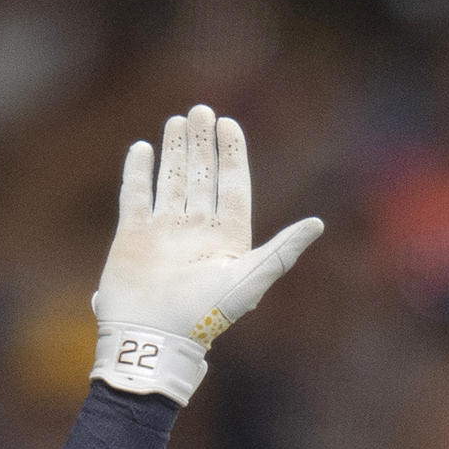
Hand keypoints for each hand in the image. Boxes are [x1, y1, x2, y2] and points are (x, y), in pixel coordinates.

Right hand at [87, 104, 322, 405]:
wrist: (155, 338)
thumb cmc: (205, 314)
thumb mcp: (250, 280)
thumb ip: (282, 251)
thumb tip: (317, 224)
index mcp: (226, 239)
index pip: (232, 186)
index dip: (231, 154)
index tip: (228, 124)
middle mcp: (196, 232)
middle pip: (201, 177)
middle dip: (201, 144)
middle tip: (201, 111)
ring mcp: (163, 233)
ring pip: (171, 181)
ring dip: (175, 151)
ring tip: (178, 121)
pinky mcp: (132, 236)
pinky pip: (136, 196)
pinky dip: (139, 172)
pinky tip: (143, 148)